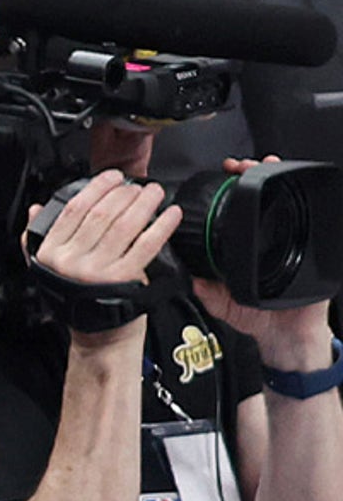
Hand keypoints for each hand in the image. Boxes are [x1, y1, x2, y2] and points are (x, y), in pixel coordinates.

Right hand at [24, 171, 179, 346]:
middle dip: (124, 193)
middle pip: (100, 214)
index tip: (112, 178)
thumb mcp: (48, 271)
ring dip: (143, 204)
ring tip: (155, 194)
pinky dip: (160, 227)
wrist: (98, 339)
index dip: (96, 188)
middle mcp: (70, 262)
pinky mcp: (122, 279)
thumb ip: (38, 240)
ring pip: (123, 225)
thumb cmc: (78, 302)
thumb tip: (35, 210)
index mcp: (50, 255)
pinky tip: (170, 215)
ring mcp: (96, 271)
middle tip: (139, 186)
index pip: (73, 210)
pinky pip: (144, 245)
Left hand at [189, 156, 333, 368]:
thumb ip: (205, 289)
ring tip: (265, 164)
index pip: (239, 211)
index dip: (231, 191)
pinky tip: (294, 186)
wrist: (285, 336)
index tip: (221, 177)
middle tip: (240, 165)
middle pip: (263, 197)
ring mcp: (293, 239)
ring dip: (277, 178)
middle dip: (253, 175)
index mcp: (248, 248)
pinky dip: (303, 201)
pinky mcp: (313, 246)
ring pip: (286, 201)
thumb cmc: (258, 319)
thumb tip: (188, 276)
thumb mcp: (222, 303)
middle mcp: (271, 239)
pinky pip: (310, 219)